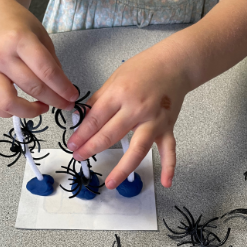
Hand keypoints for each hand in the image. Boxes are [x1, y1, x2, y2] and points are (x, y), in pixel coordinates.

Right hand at [0, 0, 77, 117]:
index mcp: (19, 40)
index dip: (62, 87)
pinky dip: (8, 112)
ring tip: (43, 108)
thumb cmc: (17, 24)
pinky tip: (22, 108)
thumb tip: (62, 88)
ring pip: (8, 102)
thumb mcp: (40, 34)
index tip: (72, 96)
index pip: (45, 70)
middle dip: (54, 100)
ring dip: (29, 111)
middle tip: (66, 105)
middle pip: (32, 87)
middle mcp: (1, 56)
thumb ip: (51, 61)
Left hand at [65, 44, 188, 188]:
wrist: (174, 64)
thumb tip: (83, 120)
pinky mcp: (168, 127)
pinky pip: (169, 150)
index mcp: (120, 94)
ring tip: (110, 183)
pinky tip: (166, 182)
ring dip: (123, 168)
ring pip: (138, 149)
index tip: (72, 144)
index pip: (96, 119)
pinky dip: (169, 167)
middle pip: (111, 135)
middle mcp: (137, 109)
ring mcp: (154, 121)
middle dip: (92, 148)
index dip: (82, 134)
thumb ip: (100, 100)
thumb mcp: (115, 79)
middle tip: (80, 157)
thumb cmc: (143, 69)